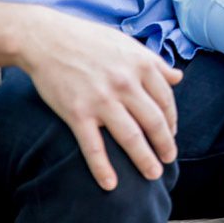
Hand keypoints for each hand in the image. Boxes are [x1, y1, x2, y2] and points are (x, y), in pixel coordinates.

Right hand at [15, 6, 182, 190]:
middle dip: (165, 144)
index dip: (172, 120)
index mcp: (140, 64)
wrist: (45, 38)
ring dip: (144, 160)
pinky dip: (102, 168)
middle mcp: (125, 83)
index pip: (166, 100)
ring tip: (153, 174)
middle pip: (154, 122)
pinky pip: (93, 147)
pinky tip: (110, 184)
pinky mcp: (77, 113)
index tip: (171, 133)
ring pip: (131, 137)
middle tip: (169, 159)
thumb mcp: (127, 43)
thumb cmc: (88, 39)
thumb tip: (178, 77)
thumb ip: (154, 61)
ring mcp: (101, 99)